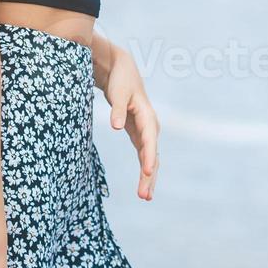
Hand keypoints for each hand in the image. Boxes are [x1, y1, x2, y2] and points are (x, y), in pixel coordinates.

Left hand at [101, 48, 159, 200]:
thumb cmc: (120, 82)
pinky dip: (145, 170)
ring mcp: (146, 132)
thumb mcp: (117, 93)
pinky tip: (144, 185)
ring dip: (148, 177)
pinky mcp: (140, 135)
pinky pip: (144, 156)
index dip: (149, 156)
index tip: (148, 171)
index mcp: (146, 115)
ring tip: (145, 196)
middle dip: (149, 175)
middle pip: (152, 154)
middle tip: (144, 195)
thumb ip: (116, 110)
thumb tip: (115, 126)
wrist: (123, 71)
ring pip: (150, 158)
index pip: (149, 139)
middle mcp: (150, 126)